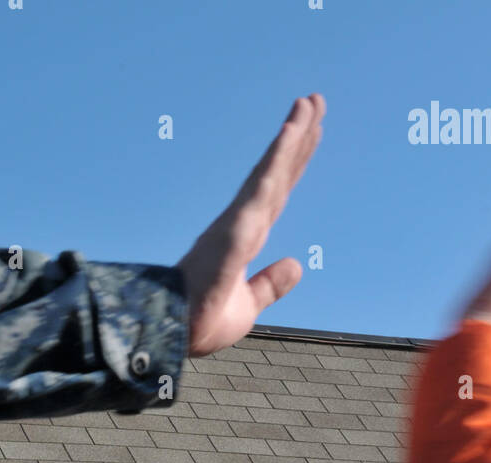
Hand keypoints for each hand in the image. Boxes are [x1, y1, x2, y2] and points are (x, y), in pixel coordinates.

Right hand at [178, 94, 324, 355]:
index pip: (277, 193)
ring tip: (311, 102)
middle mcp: (241, 223)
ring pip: (272, 171)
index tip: (311, 132)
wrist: (175, 334)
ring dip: (292, 135)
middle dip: (298, 137)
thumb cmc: (202, 323)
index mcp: (244, 239)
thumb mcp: (248, 305)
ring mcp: (237, 223)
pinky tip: (291, 133)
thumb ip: (271, 284)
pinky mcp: (235, 229)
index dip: (294, 163)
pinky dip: (278, 158)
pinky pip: (262, 188)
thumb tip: (298, 264)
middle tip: (316, 100)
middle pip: (277, 173)